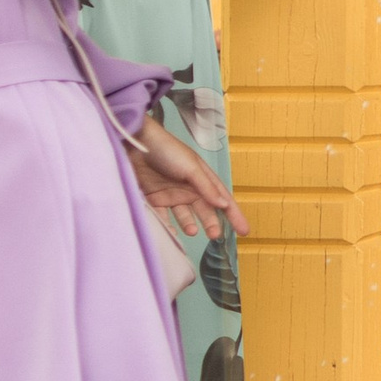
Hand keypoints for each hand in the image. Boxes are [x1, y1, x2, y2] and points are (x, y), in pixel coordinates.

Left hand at [128, 115, 243, 240]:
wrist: (135, 145)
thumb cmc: (167, 150)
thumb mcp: (191, 167)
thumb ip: (207, 187)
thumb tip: (224, 205)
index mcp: (202, 178)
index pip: (222, 198)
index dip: (234, 214)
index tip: (244, 231)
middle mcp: (189, 188)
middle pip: (205, 210)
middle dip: (212, 223)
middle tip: (215, 235)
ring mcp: (171, 195)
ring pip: (185, 216)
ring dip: (190, 225)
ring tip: (192, 232)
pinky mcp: (154, 200)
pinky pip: (162, 218)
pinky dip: (167, 227)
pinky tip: (171, 234)